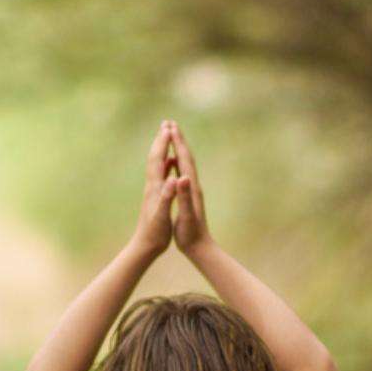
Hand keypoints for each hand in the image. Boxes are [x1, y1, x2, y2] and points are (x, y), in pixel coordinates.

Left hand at [131, 120, 181, 254]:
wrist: (144, 247)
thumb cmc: (155, 234)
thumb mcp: (162, 216)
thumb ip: (167, 197)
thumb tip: (172, 180)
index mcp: (155, 188)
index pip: (158, 160)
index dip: (163, 144)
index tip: (170, 127)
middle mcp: (152, 186)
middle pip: (155, 158)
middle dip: (160, 140)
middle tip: (166, 123)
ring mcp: (153, 191)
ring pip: (157, 164)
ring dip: (162, 148)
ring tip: (167, 136)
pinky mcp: (155, 197)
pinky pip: (160, 174)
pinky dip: (165, 164)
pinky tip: (169, 163)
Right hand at [170, 122, 209, 251]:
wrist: (201, 247)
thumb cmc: (191, 234)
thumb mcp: (186, 215)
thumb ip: (185, 196)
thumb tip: (183, 178)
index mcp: (191, 188)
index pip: (184, 160)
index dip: (177, 143)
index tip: (171, 127)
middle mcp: (193, 185)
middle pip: (186, 157)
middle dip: (179, 140)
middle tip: (170, 123)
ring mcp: (192, 189)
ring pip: (185, 163)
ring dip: (178, 148)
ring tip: (172, 136)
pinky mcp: (189, 195)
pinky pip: (182, 173)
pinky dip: (176, 163)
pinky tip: (173, 162)